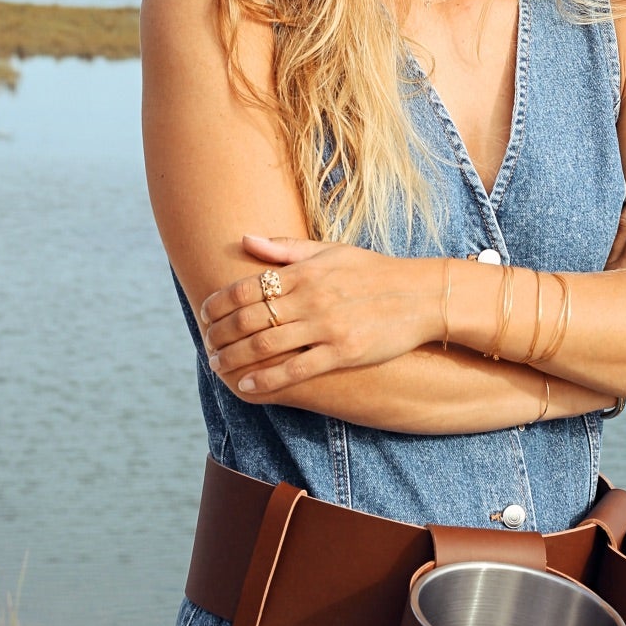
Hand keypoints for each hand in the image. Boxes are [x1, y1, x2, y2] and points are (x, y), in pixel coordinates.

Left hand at [200, 234, 438, 397]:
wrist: (421, 295)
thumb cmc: (374, 272)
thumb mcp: (331, 251)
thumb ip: (286, 249)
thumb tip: (245, 238)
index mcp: (305, 272)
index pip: (246, 287)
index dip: (217, 303)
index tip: (204, 315)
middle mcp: (311, 297)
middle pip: (249, 318)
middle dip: (219, 334)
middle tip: (205, 345)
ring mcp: (326, 326)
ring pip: (265, 345)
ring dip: (234, 358)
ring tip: (218, 365)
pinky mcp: (343, 352)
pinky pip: (295, 370)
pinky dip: (266, 380)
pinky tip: (247, 386)